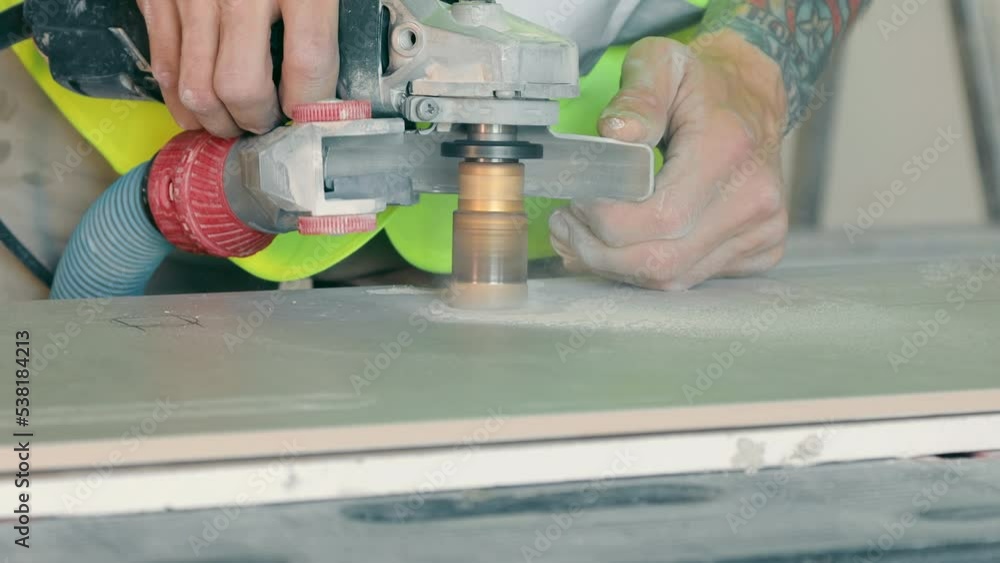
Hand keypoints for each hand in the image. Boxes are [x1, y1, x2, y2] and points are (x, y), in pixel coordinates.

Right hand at [138, 0, 339, 136]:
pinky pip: (164, 67)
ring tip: (235, 125)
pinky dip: (180, 100)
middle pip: (241, 87)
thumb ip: (325, 20)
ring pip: (197, 90)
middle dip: (257, 122)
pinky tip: (201, 108)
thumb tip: (335, 83)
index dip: (311, 105)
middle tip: (268, 125)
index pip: (308, 64)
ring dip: (218, 122)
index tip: (312, 119)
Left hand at [549, 34, 789, 289]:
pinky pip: (690, 278)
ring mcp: (762, 230)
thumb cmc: (701, 83)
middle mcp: (753, 199)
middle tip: (566, 225)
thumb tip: (616, 134)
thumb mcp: (662, 63)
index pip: (657, 217)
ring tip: (582, 236)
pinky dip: (645, 270)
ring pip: (671, 278)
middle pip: (659, 260)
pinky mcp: (761, 249)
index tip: (574, 200)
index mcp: (728, 152)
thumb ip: (637, 96)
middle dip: (599, 251)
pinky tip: (619, 245)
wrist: (753, 97)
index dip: (603, 220)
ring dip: (615, 266)